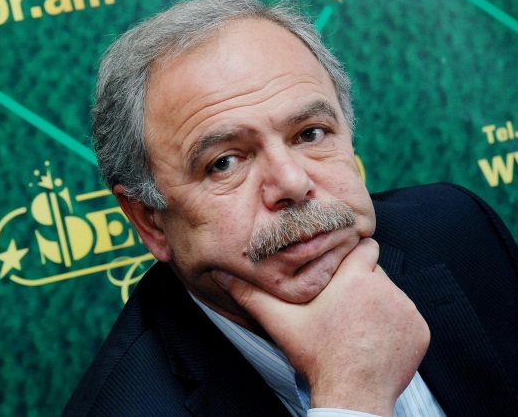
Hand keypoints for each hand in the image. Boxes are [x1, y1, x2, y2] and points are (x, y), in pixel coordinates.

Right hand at [212, 238, 429, 416]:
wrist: (353, 396)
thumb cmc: (318, 357)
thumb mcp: (280, 322)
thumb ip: (251, 295)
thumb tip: (222, 274)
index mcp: (356, 278)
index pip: (363, 245)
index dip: (350, 254)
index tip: (339, 269)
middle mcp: (387, 288)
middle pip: (375, 272)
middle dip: (360, 282)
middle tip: (341, 305)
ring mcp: (407, 310)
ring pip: (390, 294)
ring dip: (376, 304)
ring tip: (355, 326)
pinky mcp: (419, 331)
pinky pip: (407, 317)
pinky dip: (393, 325)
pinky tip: (372, 340)